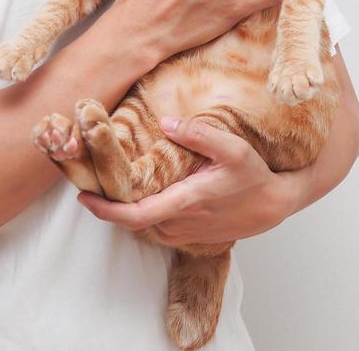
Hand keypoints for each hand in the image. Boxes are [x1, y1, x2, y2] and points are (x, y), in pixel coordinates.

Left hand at [75, 116, 296, 245]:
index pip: (134, 215)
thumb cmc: (254, 177)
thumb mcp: (232, 148)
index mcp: (185, 202)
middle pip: (131, 221)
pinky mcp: (189, 236)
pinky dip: (140, 215)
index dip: (105, 210)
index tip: (84, 196)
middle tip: (87, 181)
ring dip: (124, 210)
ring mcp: (184, 233)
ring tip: (108, 185)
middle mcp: (180, 223)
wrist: (274, 205)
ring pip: (142, 225)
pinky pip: (156, 228)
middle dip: (107, 205)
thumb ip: (198, 134)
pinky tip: (138, 195)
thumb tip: (165, 123)